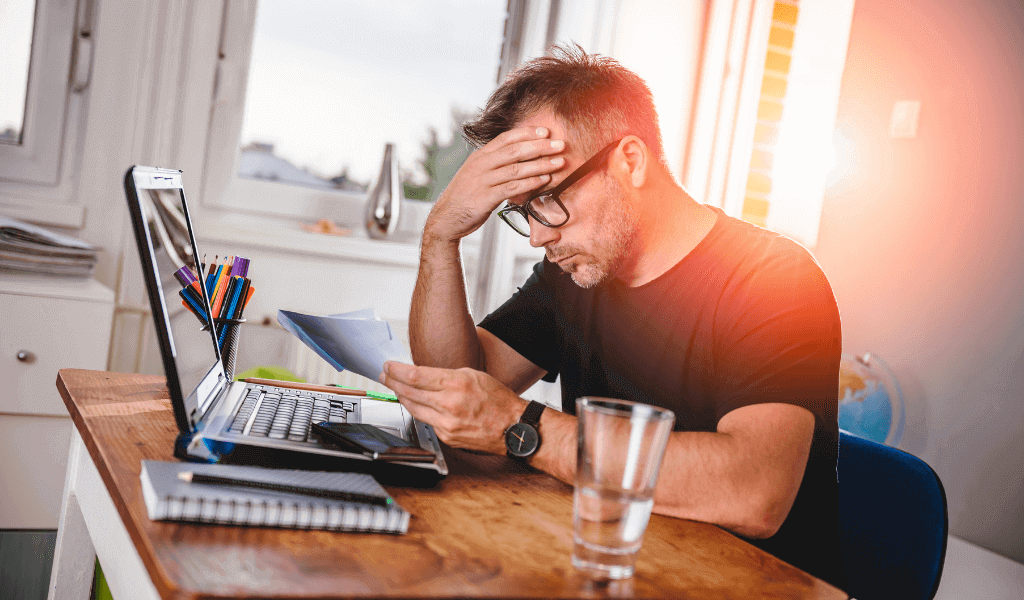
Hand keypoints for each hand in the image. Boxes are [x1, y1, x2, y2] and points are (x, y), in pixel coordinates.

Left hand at [379, 361, 526, 454]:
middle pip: (409, 392)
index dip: (397, 371)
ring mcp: (446, 424)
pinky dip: (419, 411)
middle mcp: (449, 405)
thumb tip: (423, 376)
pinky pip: (427, 421)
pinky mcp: (447, 437)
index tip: (388, 366)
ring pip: (413, 408)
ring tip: (394, 388)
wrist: (513, 428)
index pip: (416, 376)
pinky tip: (415, 404)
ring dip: (401, 397)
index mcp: (456, 384)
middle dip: (392, 382)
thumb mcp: (473, 375)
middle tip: (384, 375)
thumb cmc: (498, 400)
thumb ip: (446, 376)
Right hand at [423, 126, 565, 243]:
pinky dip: (530, 183)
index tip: (546, 131)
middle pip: (514, 150)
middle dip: (540, 146)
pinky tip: (544, 181)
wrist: (446, 218)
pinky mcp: (485, 197)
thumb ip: (495, 165)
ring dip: (540, 164)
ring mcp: (482, 180)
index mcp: (480, 156)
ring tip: (559, 162)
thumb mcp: (478, 174)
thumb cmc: (466, 196)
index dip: (527, 133)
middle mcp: (481, 164)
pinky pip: (512, 187)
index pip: (506, 138)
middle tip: (560, 145)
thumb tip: (521, 160)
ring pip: (516, 168)